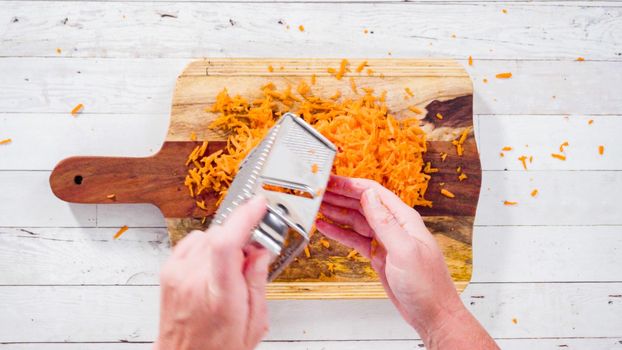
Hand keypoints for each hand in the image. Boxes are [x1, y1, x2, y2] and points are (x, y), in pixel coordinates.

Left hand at [155, 196, 271, 349]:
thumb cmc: (217, 348)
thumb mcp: (254, 323)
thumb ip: (258, 282)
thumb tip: (261, 250)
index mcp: (220, 297)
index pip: (226, 244)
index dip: (244, 217)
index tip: (258, 205)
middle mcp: (193, 281)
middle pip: (221, 235)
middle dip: (242, 237)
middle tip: (253, 254)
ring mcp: (177, 274)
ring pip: (208, 234)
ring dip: (225, 242)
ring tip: (231, 268)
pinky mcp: (168, 271)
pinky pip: (192, 240)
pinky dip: (207, 245)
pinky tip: (214, 263)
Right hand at [316, 175, 497, 348]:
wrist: (433, 315)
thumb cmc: (427, 286)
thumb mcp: (404, 250)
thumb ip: (385, 222)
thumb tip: (369, 196)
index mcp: (404, 219)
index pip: (373, 193)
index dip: (350, 185)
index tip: (332, 180)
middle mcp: (394, 226)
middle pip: (362, 203)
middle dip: (340, 195)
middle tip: (319, 189)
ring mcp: (386, 241)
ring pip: (356, 220)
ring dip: (337, 212)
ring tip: (317, 205)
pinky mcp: (379, 256)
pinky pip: (355, 238)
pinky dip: (339, 232)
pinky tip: (326, 226)